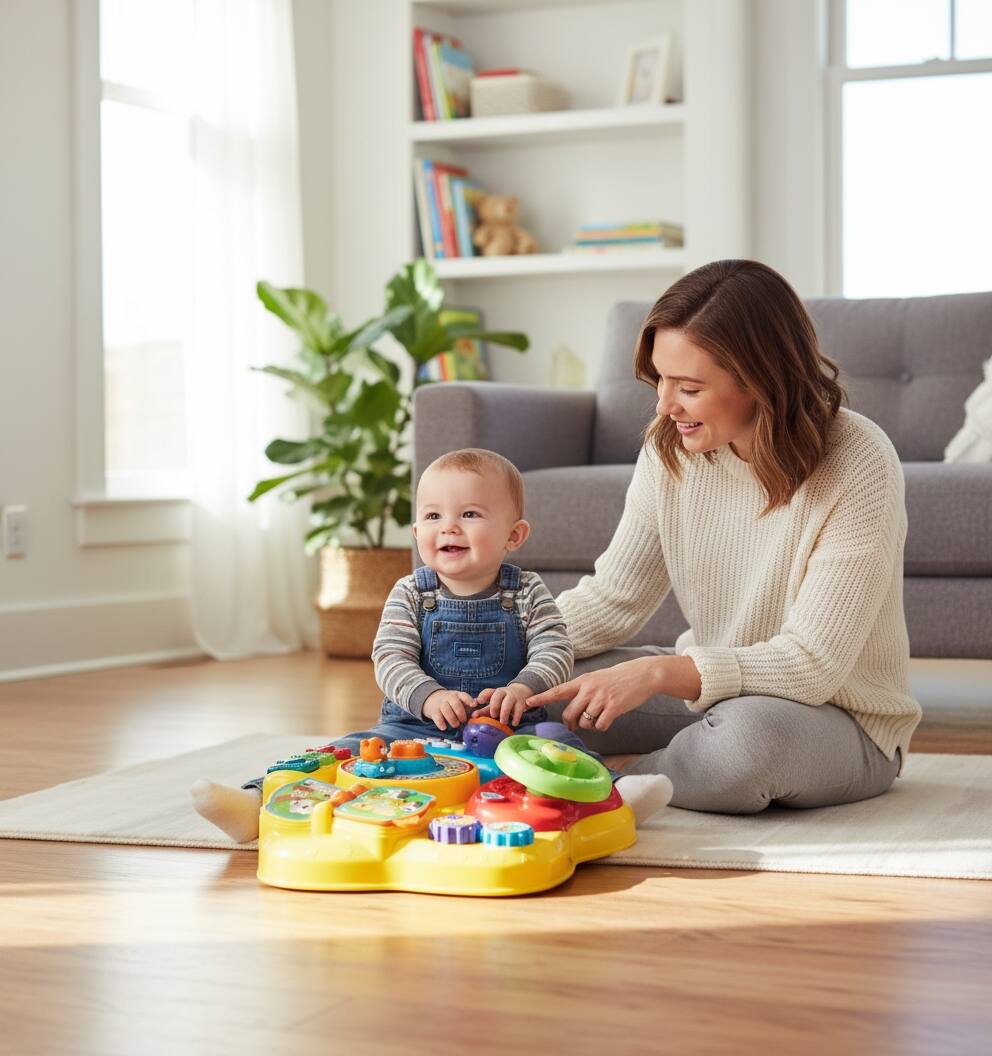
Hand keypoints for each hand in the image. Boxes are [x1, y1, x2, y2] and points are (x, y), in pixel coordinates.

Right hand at [423, 689, 474, 731]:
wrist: (432, 699)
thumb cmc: (451, 703)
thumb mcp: (460, 701)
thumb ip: (469, 705)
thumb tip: (480, 710)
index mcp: (458, 695)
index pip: (464, 696)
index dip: (469, 700)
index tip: (474, 705)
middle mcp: (449, 698)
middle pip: (455, 702)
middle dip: (460, 712)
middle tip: (463, 720)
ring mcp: (440, 703)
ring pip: (446, 709)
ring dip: (452, 718)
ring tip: (455, 725)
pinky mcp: (433, 711)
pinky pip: (437, 716)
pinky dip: (440, 723)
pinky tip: (444, 727)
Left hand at [473, 683, 532, 726]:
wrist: (521, 692)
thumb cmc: (504, 701)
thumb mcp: (494, 704)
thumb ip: (484, 710)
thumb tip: (473, 716)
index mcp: (495, 692)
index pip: (488, 691)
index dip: (483, 695)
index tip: (479, 701)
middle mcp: (504, 692)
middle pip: (498, 695)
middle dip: (494, 705)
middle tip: (493, 715)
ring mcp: (513, 697)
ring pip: (508, 702)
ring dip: (504, 712)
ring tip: (503, 722)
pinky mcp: (521, 703)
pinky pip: (519, 709)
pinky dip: (516, 717)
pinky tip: (514, 723)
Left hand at [526, 657, 664, 733]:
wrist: (642, 674)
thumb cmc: (617, 678)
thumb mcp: (596, 679)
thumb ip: (583, 691)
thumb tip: (573, 713)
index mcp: (583, 681)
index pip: (558, 691)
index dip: (542, 698)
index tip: (528, 702)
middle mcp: (589, 689)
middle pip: (569, 713)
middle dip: (571, 722)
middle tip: (575, 724)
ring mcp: (601, 698)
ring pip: (585, 722)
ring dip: (590, 724)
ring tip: (599, 715)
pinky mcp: (614, 707)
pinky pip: (600, 725)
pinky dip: (603, 726)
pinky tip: (609, 718)